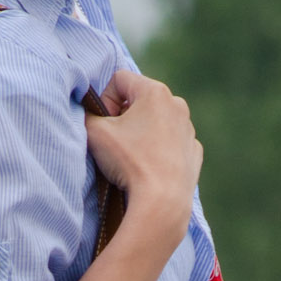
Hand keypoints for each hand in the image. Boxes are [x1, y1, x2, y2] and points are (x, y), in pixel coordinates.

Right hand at [84, 69, 201, 236]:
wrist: (162, 200)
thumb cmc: (129, 161)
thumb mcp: (94, 132)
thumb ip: (87, 115)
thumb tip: (89, 115)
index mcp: (155, 92)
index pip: (119, 80)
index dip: (104, 100)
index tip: (104, 123)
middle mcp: (177, 105)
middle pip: (140, 100)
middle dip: (124, 116)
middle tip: (115, 141)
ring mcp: (188, 130)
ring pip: (157, 123)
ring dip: (141, 134)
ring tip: (132, 158)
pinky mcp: (193, 153)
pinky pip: (170, 144)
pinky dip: (158, 151)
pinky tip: (149, 168)